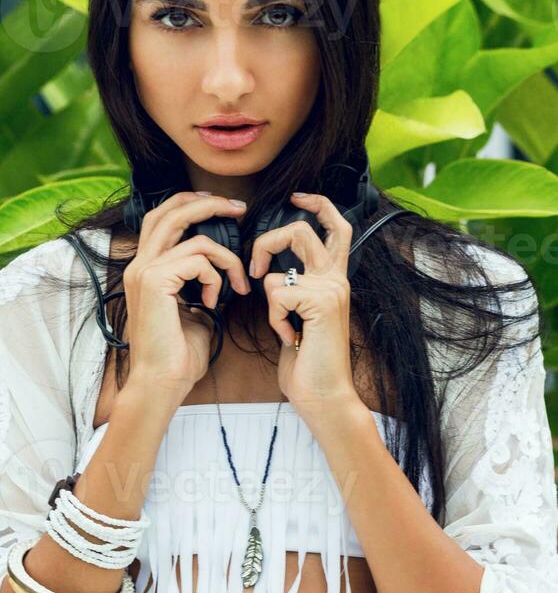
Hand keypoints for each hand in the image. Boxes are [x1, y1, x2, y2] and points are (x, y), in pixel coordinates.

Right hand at [122, 191, 250, 401]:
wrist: (162, 382)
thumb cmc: (178, 354)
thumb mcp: (194, 309)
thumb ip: (200, 283)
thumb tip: (220, 270)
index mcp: (145, 268)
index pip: (162, 218)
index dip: (191, 204)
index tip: (224, 209)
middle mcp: (139, 264)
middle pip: (169, 210)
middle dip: (207, 202)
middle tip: (239, 207)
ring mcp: (144, 271)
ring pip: (191, 233)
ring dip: (225, 255)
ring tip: (237, 281)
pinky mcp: (155, 281)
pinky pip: (198, 259)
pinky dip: (217, 276)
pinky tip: (215, 302)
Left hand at [249, 191, 367, 423]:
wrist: (324, 395)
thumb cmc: (307, 361)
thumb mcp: (298, 316)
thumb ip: (292, 289)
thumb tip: (270, 274)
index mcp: (333, 278)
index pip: (336, 226)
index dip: (318, 204)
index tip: (297, 197)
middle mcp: (337, 277)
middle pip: (303, 228)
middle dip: (269, 241)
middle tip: (255, 269)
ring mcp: (331, 287)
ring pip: (282, 263)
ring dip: (269, 293)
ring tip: (283, 323)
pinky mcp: (321, 301)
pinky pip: (276, 293)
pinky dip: (274, 318)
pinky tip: (290, 338)